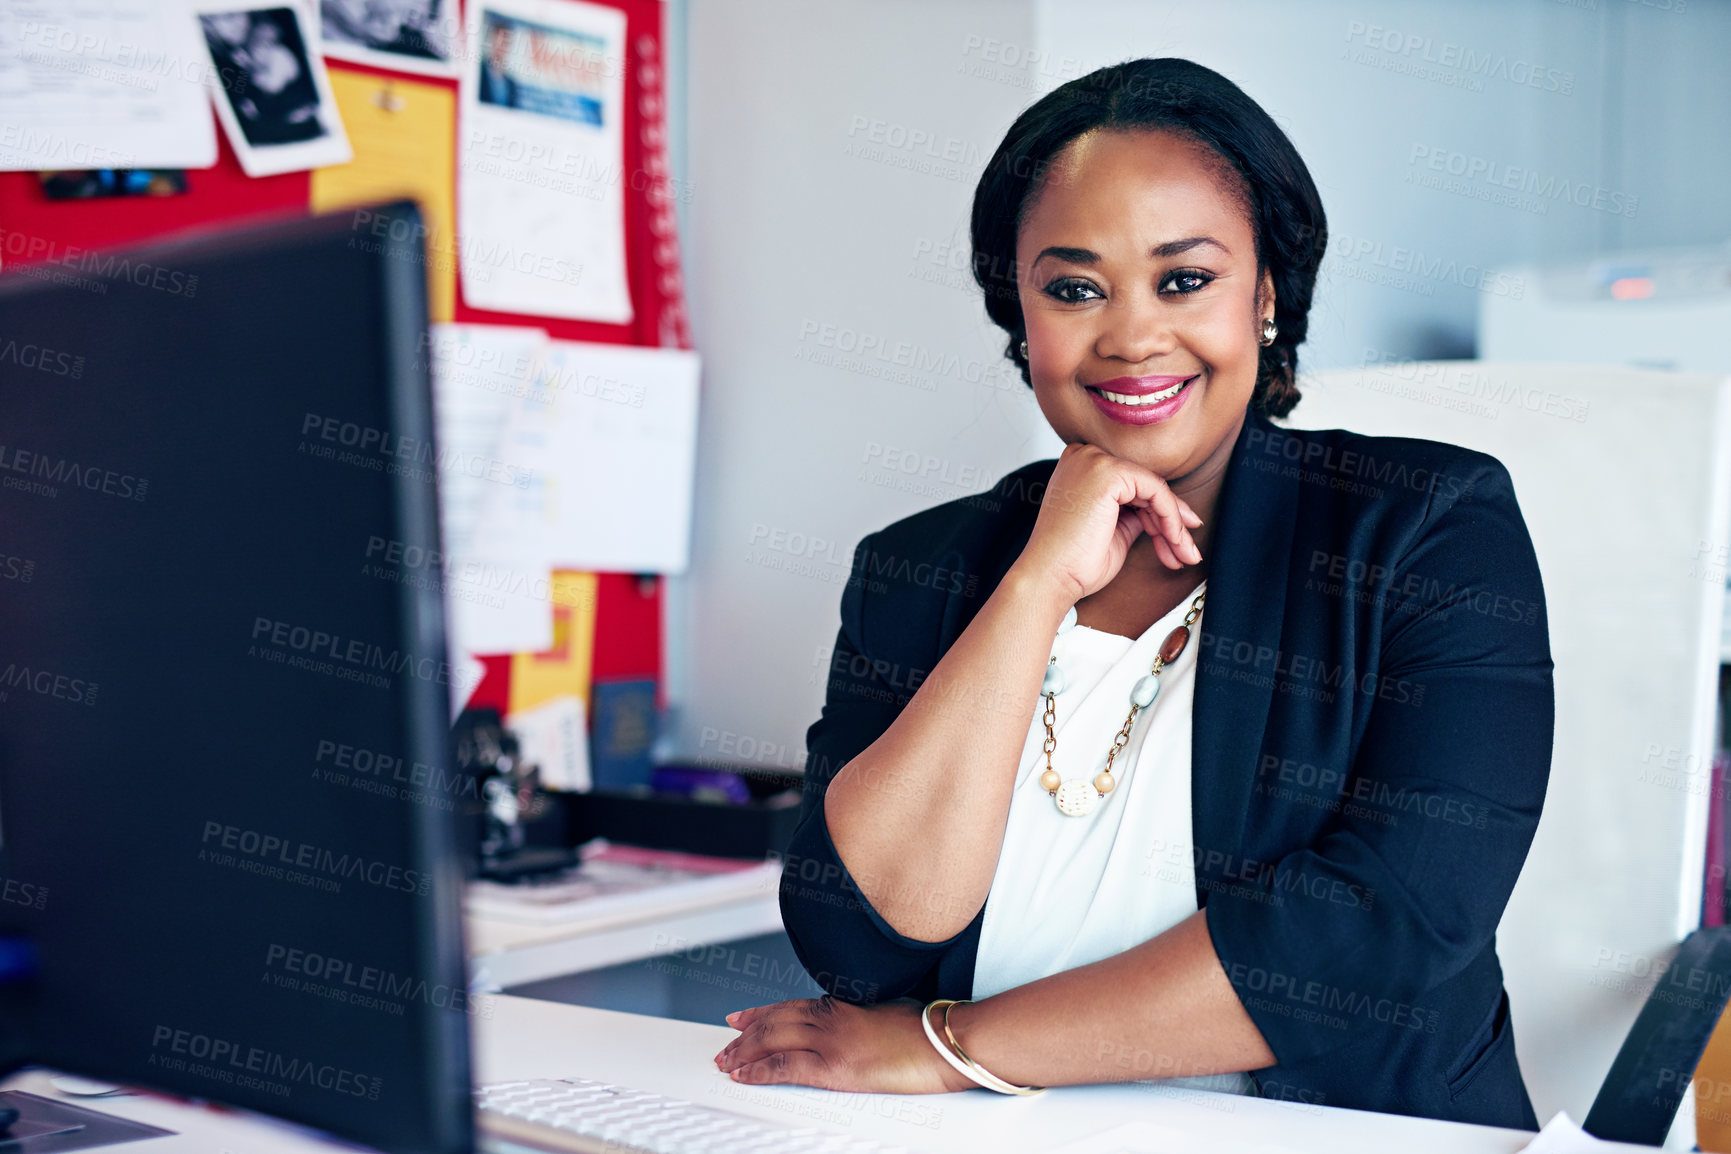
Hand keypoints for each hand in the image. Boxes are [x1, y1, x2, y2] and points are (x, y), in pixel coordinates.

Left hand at [714, 996, 974, 1092]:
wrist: (946, 1041)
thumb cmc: (928, 1028)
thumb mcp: (888, 1008)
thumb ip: (861, 1014)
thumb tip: (852, 1024)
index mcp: (844, 1001)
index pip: (791, 1005)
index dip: (762, 1011)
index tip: (743, 1016)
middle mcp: (831, 1015)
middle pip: (774, 1020)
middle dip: (744, 1033)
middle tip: (725, 1042)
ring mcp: (830, 1040)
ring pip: (771, 1040)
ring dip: (743, 1051)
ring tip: (725, 1060)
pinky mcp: (834, 1067)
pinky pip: (784, 1067)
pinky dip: (758, 1071)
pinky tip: (743, 1075)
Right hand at [1012, 442, 1202, 603]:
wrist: (1050, 578)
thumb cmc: (1074, 563)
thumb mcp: (1114, 531)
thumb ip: (1135, 513)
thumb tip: (1164, 513)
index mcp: (1080, 468)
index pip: (1132, 485)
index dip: (1160, 513)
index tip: (1180, 538)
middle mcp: (1085, 457)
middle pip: (1144, 486)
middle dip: (1171, 522)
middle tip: (1188, 552)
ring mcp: (1094, 461)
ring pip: (1154, 488)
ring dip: (1174, 525)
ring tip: (1184, 554)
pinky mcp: (1108, 472)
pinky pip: (1155, 490)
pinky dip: (1169, 517)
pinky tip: (1173, 540)